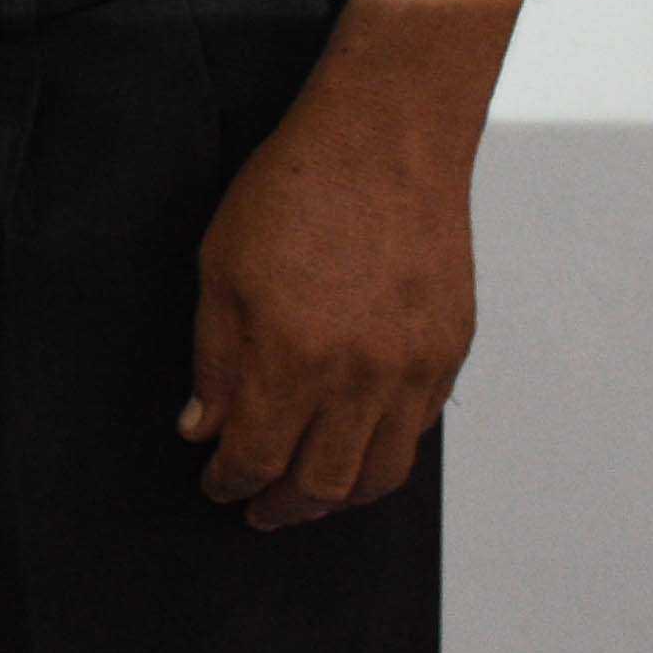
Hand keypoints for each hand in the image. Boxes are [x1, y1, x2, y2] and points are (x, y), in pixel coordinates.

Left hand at [179, 40, 481, 526]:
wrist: (387, 143)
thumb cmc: (294, 191)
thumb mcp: (220, 268)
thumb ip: (214, 360)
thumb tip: (203, 430)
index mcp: (291, 356)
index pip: (256, 457)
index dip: (230, 482)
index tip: (215, 484)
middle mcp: (359, 376)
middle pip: (321, 484)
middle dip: (282, 507)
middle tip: (258, 510)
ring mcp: (413, 369)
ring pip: (380, 473)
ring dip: (338, 496)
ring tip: (307, 495)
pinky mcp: (450, 353)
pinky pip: (418, 432)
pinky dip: (383, 455)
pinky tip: (356, 448)